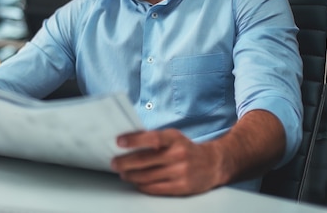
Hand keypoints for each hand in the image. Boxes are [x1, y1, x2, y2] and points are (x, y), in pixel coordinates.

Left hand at [110, 129, 225, 195]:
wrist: (213, 164)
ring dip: (131, 175)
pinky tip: (136, 182)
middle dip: (125, 162)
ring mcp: (181, 172)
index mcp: (175, 138)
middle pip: (145, 160)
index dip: (134, 140)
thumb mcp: (174, 137)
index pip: (152, 138)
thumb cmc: (186, 148)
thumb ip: (155, 139)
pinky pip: (155, 188)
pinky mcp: (181, 187)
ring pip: (147, 176)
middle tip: (114, 163)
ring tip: (123, 173)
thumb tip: (127, 142)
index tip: (119, 141)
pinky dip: (142, 186)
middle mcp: (178, 155)